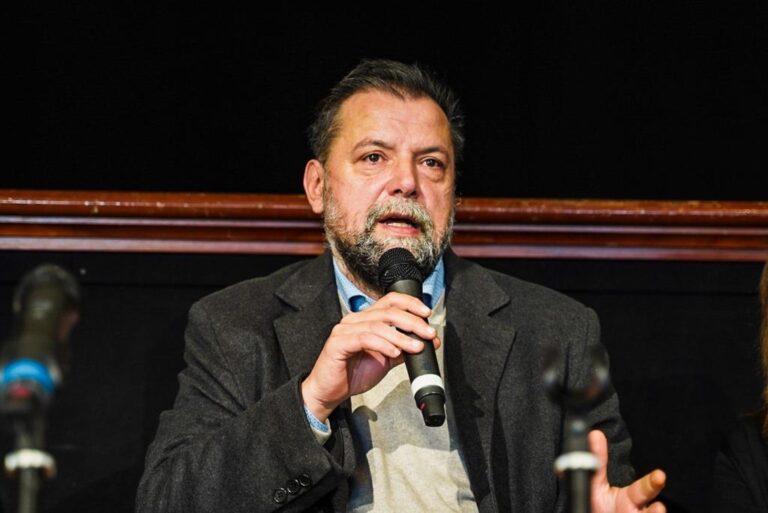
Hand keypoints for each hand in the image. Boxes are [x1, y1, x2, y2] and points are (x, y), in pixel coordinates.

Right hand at [301, 292, 439, 421]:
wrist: (330, 392)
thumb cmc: (352, 374)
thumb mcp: (385, 360)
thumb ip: (401, 349)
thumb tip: (423, 342)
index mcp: (365, 320)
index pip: (389, 301)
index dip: (410, 303)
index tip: (427, 313)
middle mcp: (354, 320)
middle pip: (387, 311)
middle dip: (412, 321)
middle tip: (428, 333)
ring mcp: (344, 330)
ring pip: (378, 325)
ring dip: (401, 336)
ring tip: (416, 347)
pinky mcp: (338, 343)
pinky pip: (364, 339)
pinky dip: (383, 344)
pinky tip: (394, 352)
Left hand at [590, 430, 666, 512]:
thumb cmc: (598, 505)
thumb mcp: (595, 483)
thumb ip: (597, 461)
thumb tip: (594, 434)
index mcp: (630, 498)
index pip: (644, 488)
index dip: (653, 482)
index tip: (660, 475)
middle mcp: (639, 512)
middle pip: (653, 511)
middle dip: (657, 510)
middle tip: (660, 505)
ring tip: (656, 510)